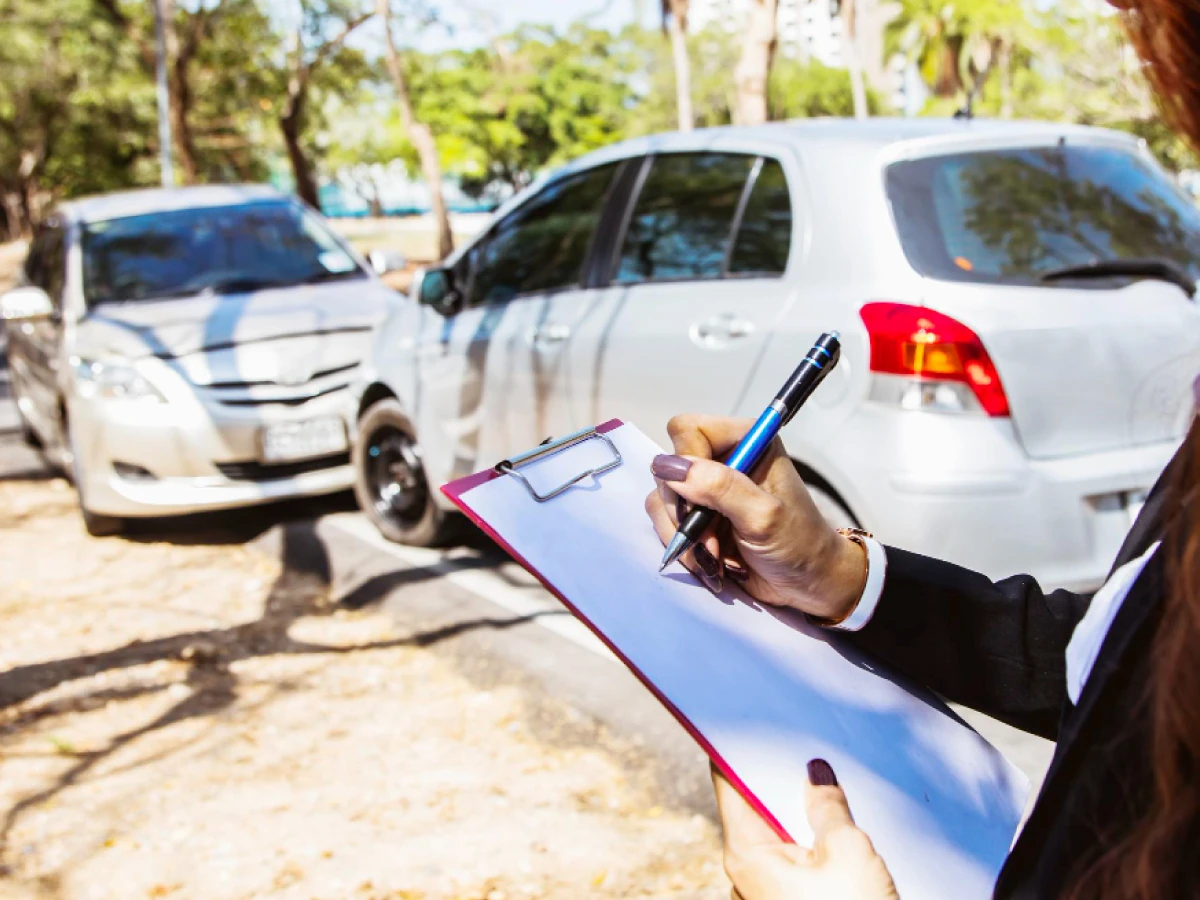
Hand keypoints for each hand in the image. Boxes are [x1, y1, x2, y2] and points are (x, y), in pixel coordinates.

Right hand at [644, 414, 865, 620]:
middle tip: (711, 540)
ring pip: (662, 501)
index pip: (688, 431)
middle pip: (669, 468)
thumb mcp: (763, 515)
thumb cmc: (799, 544)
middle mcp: (723, 458)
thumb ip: (719, 487)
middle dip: (685, 512)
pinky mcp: (698, 518)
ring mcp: (707, 490)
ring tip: (717, 557)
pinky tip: (713, 562)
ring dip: (685, 536)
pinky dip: (685, 549)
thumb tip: (668, 466)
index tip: (701, 504)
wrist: (808, 584)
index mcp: (745, 440)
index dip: (686, 466)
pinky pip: (667, 526)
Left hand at [714, 760, 898, 899]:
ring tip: (825, 789)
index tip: (742, 719)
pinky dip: (807, 844)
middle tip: (804, 750)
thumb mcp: (849, 854)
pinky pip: (789, 864)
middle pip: (753, 808)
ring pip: (775, 838)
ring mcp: (762, 895)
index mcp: (745, 854)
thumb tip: (816, 773)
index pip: (729, 784)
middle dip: (779, 782)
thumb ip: (829, 806)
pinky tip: (832, 830)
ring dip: (797, 816)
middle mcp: (744, 876)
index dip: (737, 748)